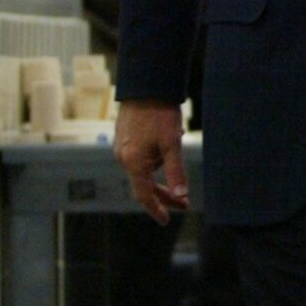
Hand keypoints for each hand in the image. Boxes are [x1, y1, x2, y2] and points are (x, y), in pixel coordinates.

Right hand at [114, 99, 191, 223]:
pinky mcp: (123, 138)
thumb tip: (181, 195)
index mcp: (134, 163)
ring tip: (179, 167)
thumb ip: (176, 171)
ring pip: (143, 171)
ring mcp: (122, 148)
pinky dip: (154, 163)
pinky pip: (139, 158)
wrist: (144, 85)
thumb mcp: (172, 143)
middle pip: (143, 186)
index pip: (144, 196)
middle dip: (164, 196)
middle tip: (184, 203)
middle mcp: (123, 158)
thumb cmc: (159, 113)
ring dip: (161, 176)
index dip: (156, 209)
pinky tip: (166, 151)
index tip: (165, 221)